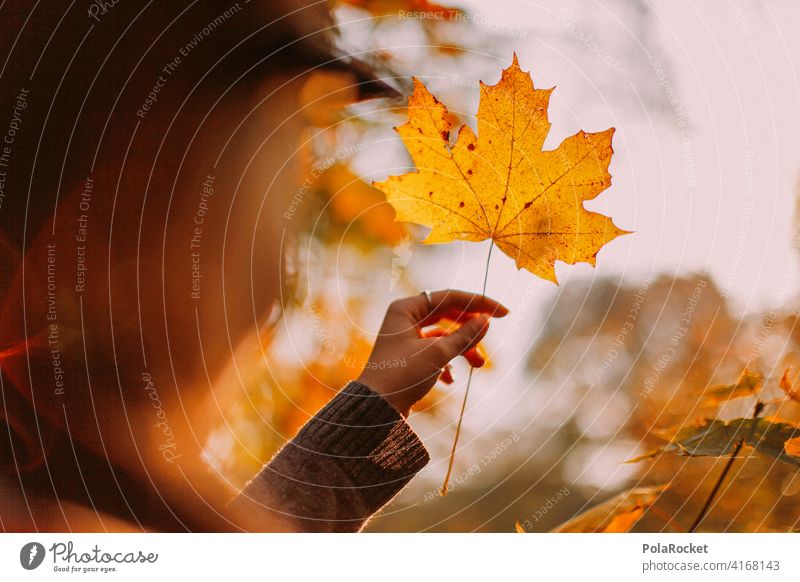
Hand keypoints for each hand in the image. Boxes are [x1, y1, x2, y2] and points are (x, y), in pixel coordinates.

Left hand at [357, 289, 507, 415]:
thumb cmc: (402, 375)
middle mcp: (405, 319)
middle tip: (489, 340)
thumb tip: (486, 321)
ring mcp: (406, 339)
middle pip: (448, 315)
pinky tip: (451, 379)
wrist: (376, 409)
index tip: (503, 313)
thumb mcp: (437, 353)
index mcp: (407, 308)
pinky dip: (447, 363)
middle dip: (470, 331)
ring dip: (463, 349)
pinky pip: (435, 353)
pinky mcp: (408, 358)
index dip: (479, 304)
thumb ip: (464, 335)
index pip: (450, 297)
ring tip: (478, 365)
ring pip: (444, 336)